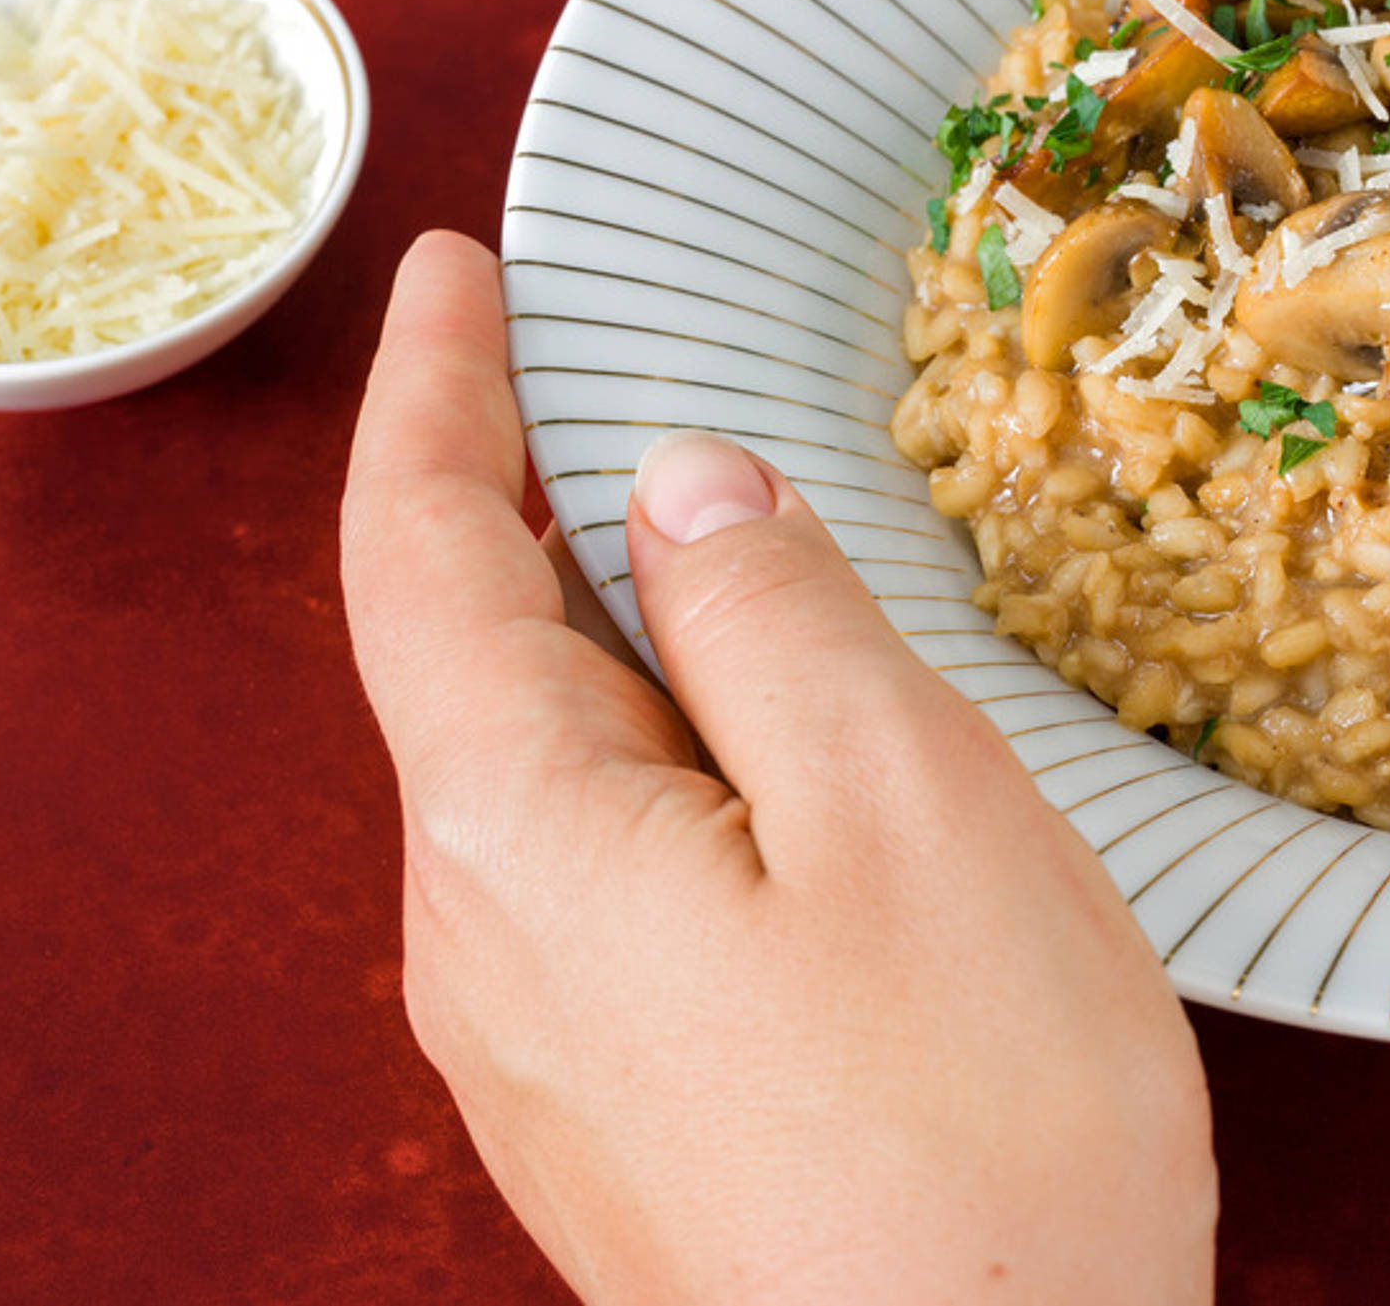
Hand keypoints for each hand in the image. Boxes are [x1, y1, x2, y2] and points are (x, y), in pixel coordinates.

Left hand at [342, 232, 1215, 1304]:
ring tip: (742, 563)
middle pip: (472, 664)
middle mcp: (486, 938)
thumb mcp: (903, 799)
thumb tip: (684, 484)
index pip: (418, 553)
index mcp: (525, 829)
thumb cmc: (971, 1117)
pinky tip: (792, 773)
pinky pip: (613, 879)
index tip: (455, 271)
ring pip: (552, 777)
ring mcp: (543, 1043)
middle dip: (529, 503)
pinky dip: (675, 762)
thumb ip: (778, 615)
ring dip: (623, 641)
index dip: (431, 392)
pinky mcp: (625, 1112)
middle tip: (621, 371)